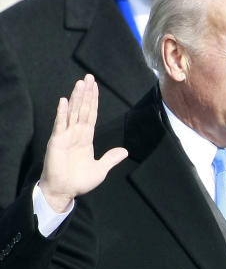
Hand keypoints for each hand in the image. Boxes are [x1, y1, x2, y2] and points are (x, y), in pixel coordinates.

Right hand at [38, 75, 127, 212]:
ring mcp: (66, 135)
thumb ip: (111, 158)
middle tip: (89, 77)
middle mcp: (76, 133)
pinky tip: (64, 101)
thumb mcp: (101, 169)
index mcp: (86, 138)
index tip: (95, 87)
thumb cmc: (80, 181)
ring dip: (76, 98)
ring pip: (73, 112)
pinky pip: (60, 124)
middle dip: (86, 93)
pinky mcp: (57, 141)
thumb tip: (125, 151)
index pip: (91, 115)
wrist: (65, 191)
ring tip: (80, 83)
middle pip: (82, 109)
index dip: (93, 101)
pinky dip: (62, 113)